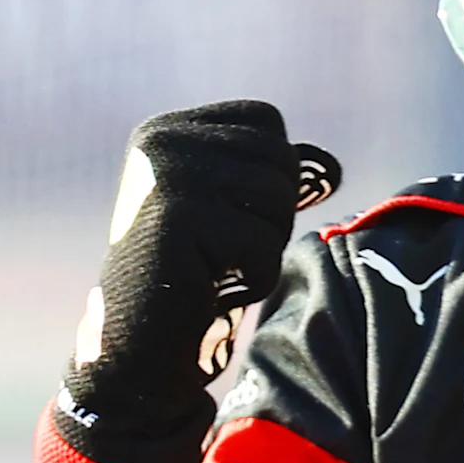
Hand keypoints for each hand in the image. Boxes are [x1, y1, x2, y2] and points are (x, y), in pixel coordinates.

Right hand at [60, 102, 340, 437]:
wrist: (133, 342)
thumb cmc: (185, 275)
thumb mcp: (223, 210)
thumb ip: (266, 176)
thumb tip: (330, 165)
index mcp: (167, 130)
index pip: (265, 120)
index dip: (273, 171)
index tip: (234, 215)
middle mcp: (162, 142)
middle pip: (278, 158)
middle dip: (273, 214)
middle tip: (224, 251)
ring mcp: (168, 177)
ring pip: (278, 200)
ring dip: (264, 247)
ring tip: (217, 267)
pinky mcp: (180, 220)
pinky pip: (264, 245)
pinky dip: (254, 279)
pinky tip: (212, 288)